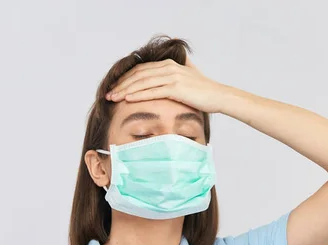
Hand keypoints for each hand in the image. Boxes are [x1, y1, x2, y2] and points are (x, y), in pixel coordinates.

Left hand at [105, 58, 227, 112]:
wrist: (219, 96)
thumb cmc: (204, 91)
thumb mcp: (190, 75)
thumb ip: (181, 68)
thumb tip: (178, 61)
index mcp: (169, 65)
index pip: (141, 70)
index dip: (126, 79)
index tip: (115, 88)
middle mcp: (169, 68)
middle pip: (138, 75)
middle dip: (121, 85)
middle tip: (108, 94)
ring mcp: (172, 77)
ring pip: (143, 83)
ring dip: (125, 90)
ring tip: (113, 98)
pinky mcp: (176, 88)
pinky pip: (152, 92)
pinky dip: (138, 95)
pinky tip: (128, 100)